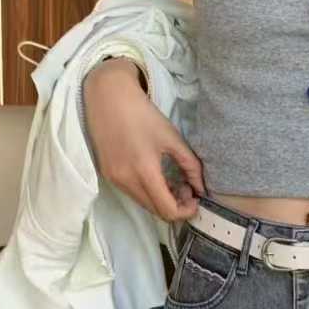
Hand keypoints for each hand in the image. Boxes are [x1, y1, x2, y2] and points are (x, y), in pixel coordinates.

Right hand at [82, 58, 204, 221]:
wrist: (106, 96)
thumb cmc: (142, 113)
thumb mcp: (171, 137)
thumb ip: (190, 165)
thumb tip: (202, 188)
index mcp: (144, 171)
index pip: (167, 210)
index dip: (186, 211)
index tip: (195, 198)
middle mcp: (126, 181)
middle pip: (156, 212)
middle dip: (176, 206)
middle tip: (186, 187)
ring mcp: (115, 181)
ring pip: (144, 205)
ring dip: (162, 200)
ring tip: (172, 180)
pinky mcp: (108, 176)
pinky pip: (133, 195)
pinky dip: (148, 193)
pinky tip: (155, 176)